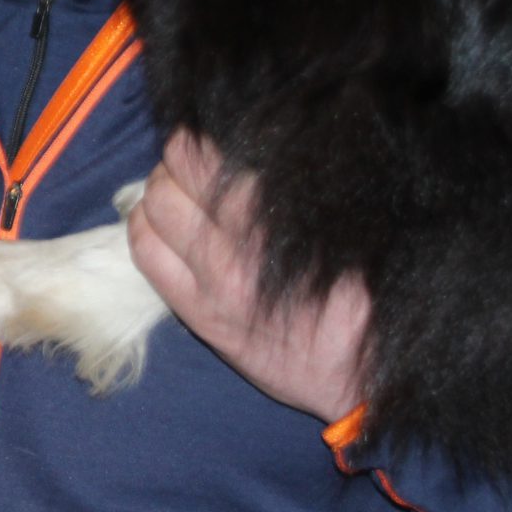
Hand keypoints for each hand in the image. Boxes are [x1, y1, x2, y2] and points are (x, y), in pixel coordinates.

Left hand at [127, 132, 371, 422]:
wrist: (365, 377)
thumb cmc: (368, 295)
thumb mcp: (351, 224)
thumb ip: (302, 185)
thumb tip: (267, 141)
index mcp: (278, 212)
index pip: (209, 152)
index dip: (202, 134)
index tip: (211, 137)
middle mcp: (240, 241)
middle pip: (175, 170)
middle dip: (179, 159)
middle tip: (193, 164)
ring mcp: (213, 280)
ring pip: (154, 206)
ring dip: (159, 190)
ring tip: (177, 193)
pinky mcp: (198, 314)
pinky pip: (145, 253)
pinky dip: (144, 229)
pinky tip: (160, 227)